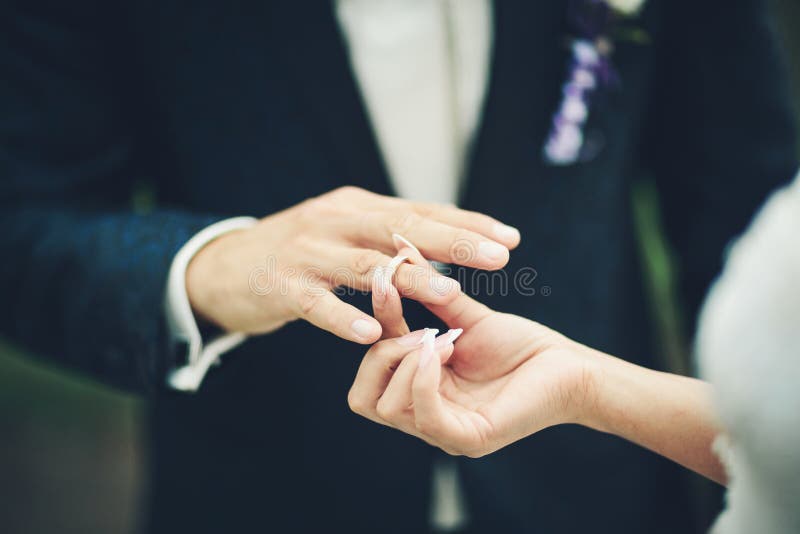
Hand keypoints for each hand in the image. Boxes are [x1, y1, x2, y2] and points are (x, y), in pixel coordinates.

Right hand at [186, 186, 519, 342]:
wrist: (226, 265)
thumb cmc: (300, 251)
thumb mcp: (345, 231)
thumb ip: (389, 236)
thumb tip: (448, 240)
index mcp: (358, 206)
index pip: (421, 212)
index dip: (466, 224)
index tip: (510, 239)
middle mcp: (336, 220)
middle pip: (401, 229)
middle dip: (453, 242)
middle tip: (497, 257)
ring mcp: (307, 252)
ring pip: (364, 265)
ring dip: (409, 280)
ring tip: (450, 295)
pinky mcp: (281, 286)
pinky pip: (316, 303)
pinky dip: (343, 318)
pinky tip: (371, 335)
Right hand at [349, 246, 599, 456]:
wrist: (568, 365)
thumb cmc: (521, 346)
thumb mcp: (463, 317)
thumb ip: (428, 297)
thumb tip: (398, 256)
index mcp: (418, 390)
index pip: (370, 372)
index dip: (373, 327)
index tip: (386, 282)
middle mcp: (424, 416)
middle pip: (362, 398)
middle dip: (379, 352)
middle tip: (417, 327)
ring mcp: (443, 432)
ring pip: (384, 407)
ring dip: (403, 361)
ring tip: (439, 336)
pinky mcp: (467, 439)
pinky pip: (423, 415)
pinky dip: (422, 376)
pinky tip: (440, 346)